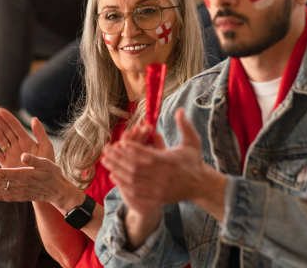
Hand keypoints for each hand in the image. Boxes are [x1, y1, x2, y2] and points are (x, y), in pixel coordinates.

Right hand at [0, 108, 54, 168]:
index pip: (16, 126)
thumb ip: (40, 133)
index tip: (0, 110)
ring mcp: (11, 154)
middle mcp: (17, 145)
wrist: (45, 181)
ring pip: (0, 139)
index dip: (8, 118)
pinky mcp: (6, 164)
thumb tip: (34, 118)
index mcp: (26, 140)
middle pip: (6, 130)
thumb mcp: (46, 146)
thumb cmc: (48, 163)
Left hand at [0, 153, 75, 206]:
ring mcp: (18, 192)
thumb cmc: (53, 174)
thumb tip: (23, 156)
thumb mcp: (47, 163)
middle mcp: (19, 186)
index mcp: (24, 176)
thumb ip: (34, 160)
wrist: (58, 191)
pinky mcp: (19, 196)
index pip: (4, 175)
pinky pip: (3, 197)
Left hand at [102, 108, 225, 220]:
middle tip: (107, 150)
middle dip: (119, 158)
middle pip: (136, 166)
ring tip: (105, 160)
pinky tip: (113, 175)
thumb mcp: (193, 141)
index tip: (121, 142)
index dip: (133, 149)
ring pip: (133, 178)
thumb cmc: (194, 161)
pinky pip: (136, 190)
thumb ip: (185, 126)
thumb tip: (180, 110)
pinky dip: (123, 183)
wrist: (200, 186)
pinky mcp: (157, 196)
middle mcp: (164, 175)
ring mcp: (159, 188)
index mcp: (170, 160)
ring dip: (117, 169)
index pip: (147, 154)